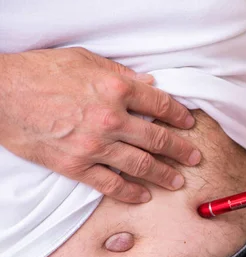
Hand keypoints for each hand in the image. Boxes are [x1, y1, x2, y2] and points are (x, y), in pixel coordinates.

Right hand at [0, 47, 200, 202]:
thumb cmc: (40, 72)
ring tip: (177, 181)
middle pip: (158, 139)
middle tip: (194, 157)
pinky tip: (142, 196)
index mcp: (116, 89)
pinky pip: (110, 184)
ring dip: (163, 174)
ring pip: (140, 165)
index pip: (161, 105)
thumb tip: (149, 84)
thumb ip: (120, 74)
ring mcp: (94, 146)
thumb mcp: (85, 60)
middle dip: (181, 150)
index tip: (189, 124)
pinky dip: (129, 192)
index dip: (179, 115)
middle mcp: (111, 119)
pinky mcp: (76, 166)